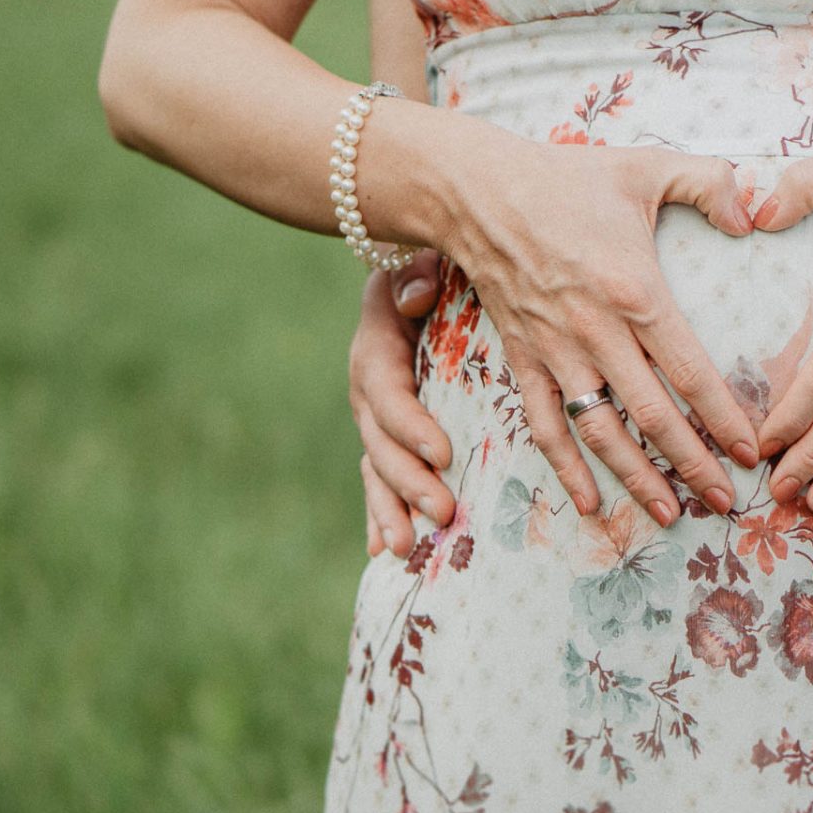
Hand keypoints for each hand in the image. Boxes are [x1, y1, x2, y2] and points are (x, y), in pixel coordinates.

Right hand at [350, 252, 450, 558]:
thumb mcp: (425, 262)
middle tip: (443, 511)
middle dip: (408, 481)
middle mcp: (368, 389)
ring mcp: (375, 418)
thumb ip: (419, 274)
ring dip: (390, 509)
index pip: (387, 392)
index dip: (411, 425)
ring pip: (376, 468)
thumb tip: (417, 294)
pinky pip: (378, 479)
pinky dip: (378, 514)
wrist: (423, 286)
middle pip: (381, 441)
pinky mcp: (386, 438)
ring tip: (404, 547)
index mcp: (377, 349)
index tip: (443, 454)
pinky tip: (382, 550)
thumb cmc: (437, 274)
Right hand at [430, 122, 760, 526]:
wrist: (478, 191)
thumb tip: (755, 218)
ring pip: (600, 431)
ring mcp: (555, 352)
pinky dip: (565, 468)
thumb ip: (712, 184)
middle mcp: (596, 332)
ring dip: (636, 478)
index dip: (724, 418)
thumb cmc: (569, 178)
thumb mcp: (648, 167)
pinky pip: (544, 425)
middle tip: (726, 502)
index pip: (690, 371)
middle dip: (693, 463)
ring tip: (669, 515)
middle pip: (653, 415)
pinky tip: (590, 502)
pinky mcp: (522, 359)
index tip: (751, 452)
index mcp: (635, 291)